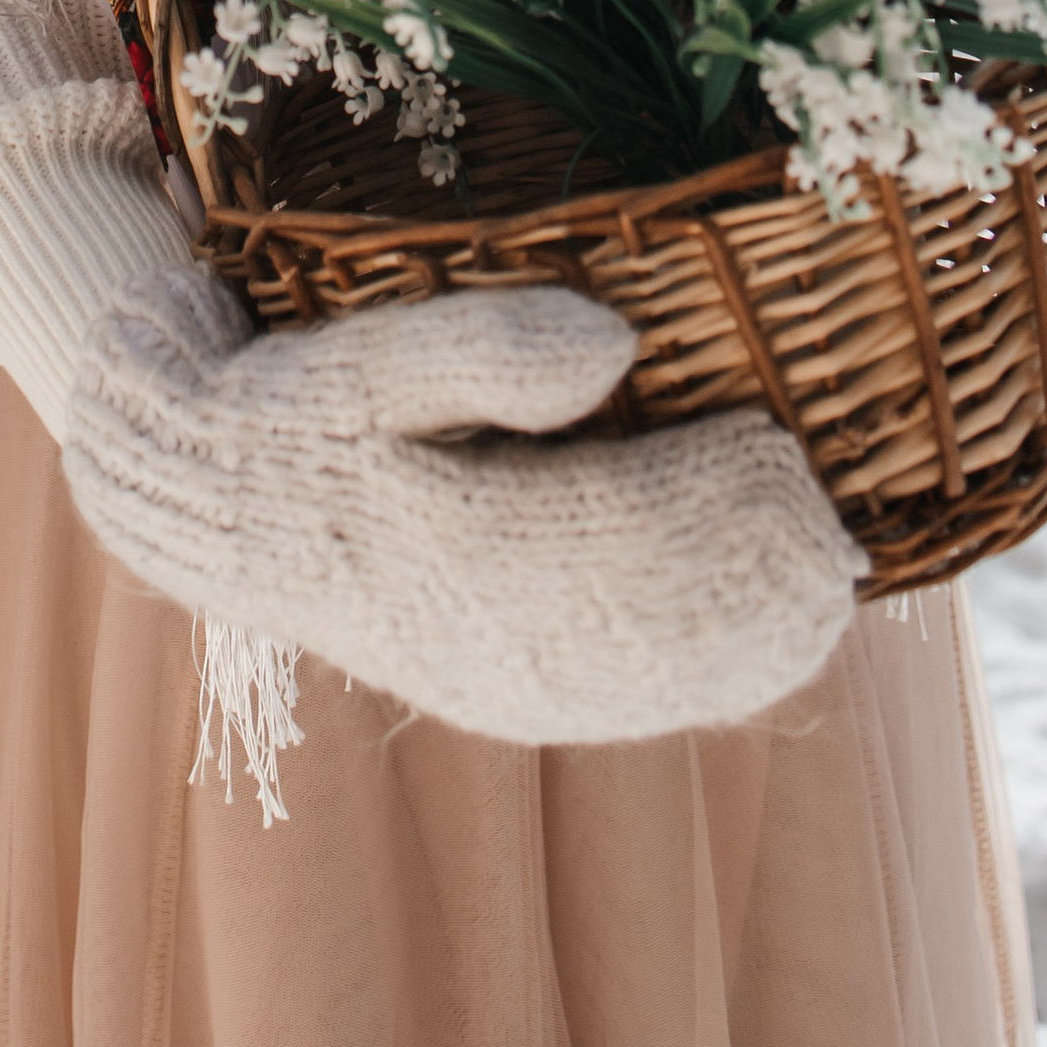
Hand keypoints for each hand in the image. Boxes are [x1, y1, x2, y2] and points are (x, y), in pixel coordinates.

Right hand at [61, 267, 863, 745]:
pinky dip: (712, 673)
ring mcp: (491, 680)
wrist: (210, 507)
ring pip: (655, 679)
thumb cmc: (293, 407)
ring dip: (753, 636)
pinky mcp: (500, 692)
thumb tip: (620, 345)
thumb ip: (484, 347)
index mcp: (446, 539)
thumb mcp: (365, 354)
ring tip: (831, 580)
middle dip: (755, 571)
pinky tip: (772, 643)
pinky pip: (628, 700)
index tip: (782, 442)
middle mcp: (479, 635)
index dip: (711, 498)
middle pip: (655, 620)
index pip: (615, 532)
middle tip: (836, 523)